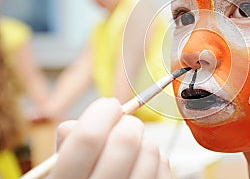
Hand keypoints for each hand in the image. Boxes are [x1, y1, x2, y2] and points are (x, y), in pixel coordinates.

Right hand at [49, 98, 170, 178]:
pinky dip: (155, 157)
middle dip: (128, 122)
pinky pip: (164, 165)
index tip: (108, 106)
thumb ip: (69, 144)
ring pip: (150, 150)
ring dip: (143, 141)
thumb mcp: (59, 168)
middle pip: (126, 141)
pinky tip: (140, 165)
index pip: (88, 138)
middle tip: (123, 125)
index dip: (102, 113)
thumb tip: (87, 119)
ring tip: (131, 150)